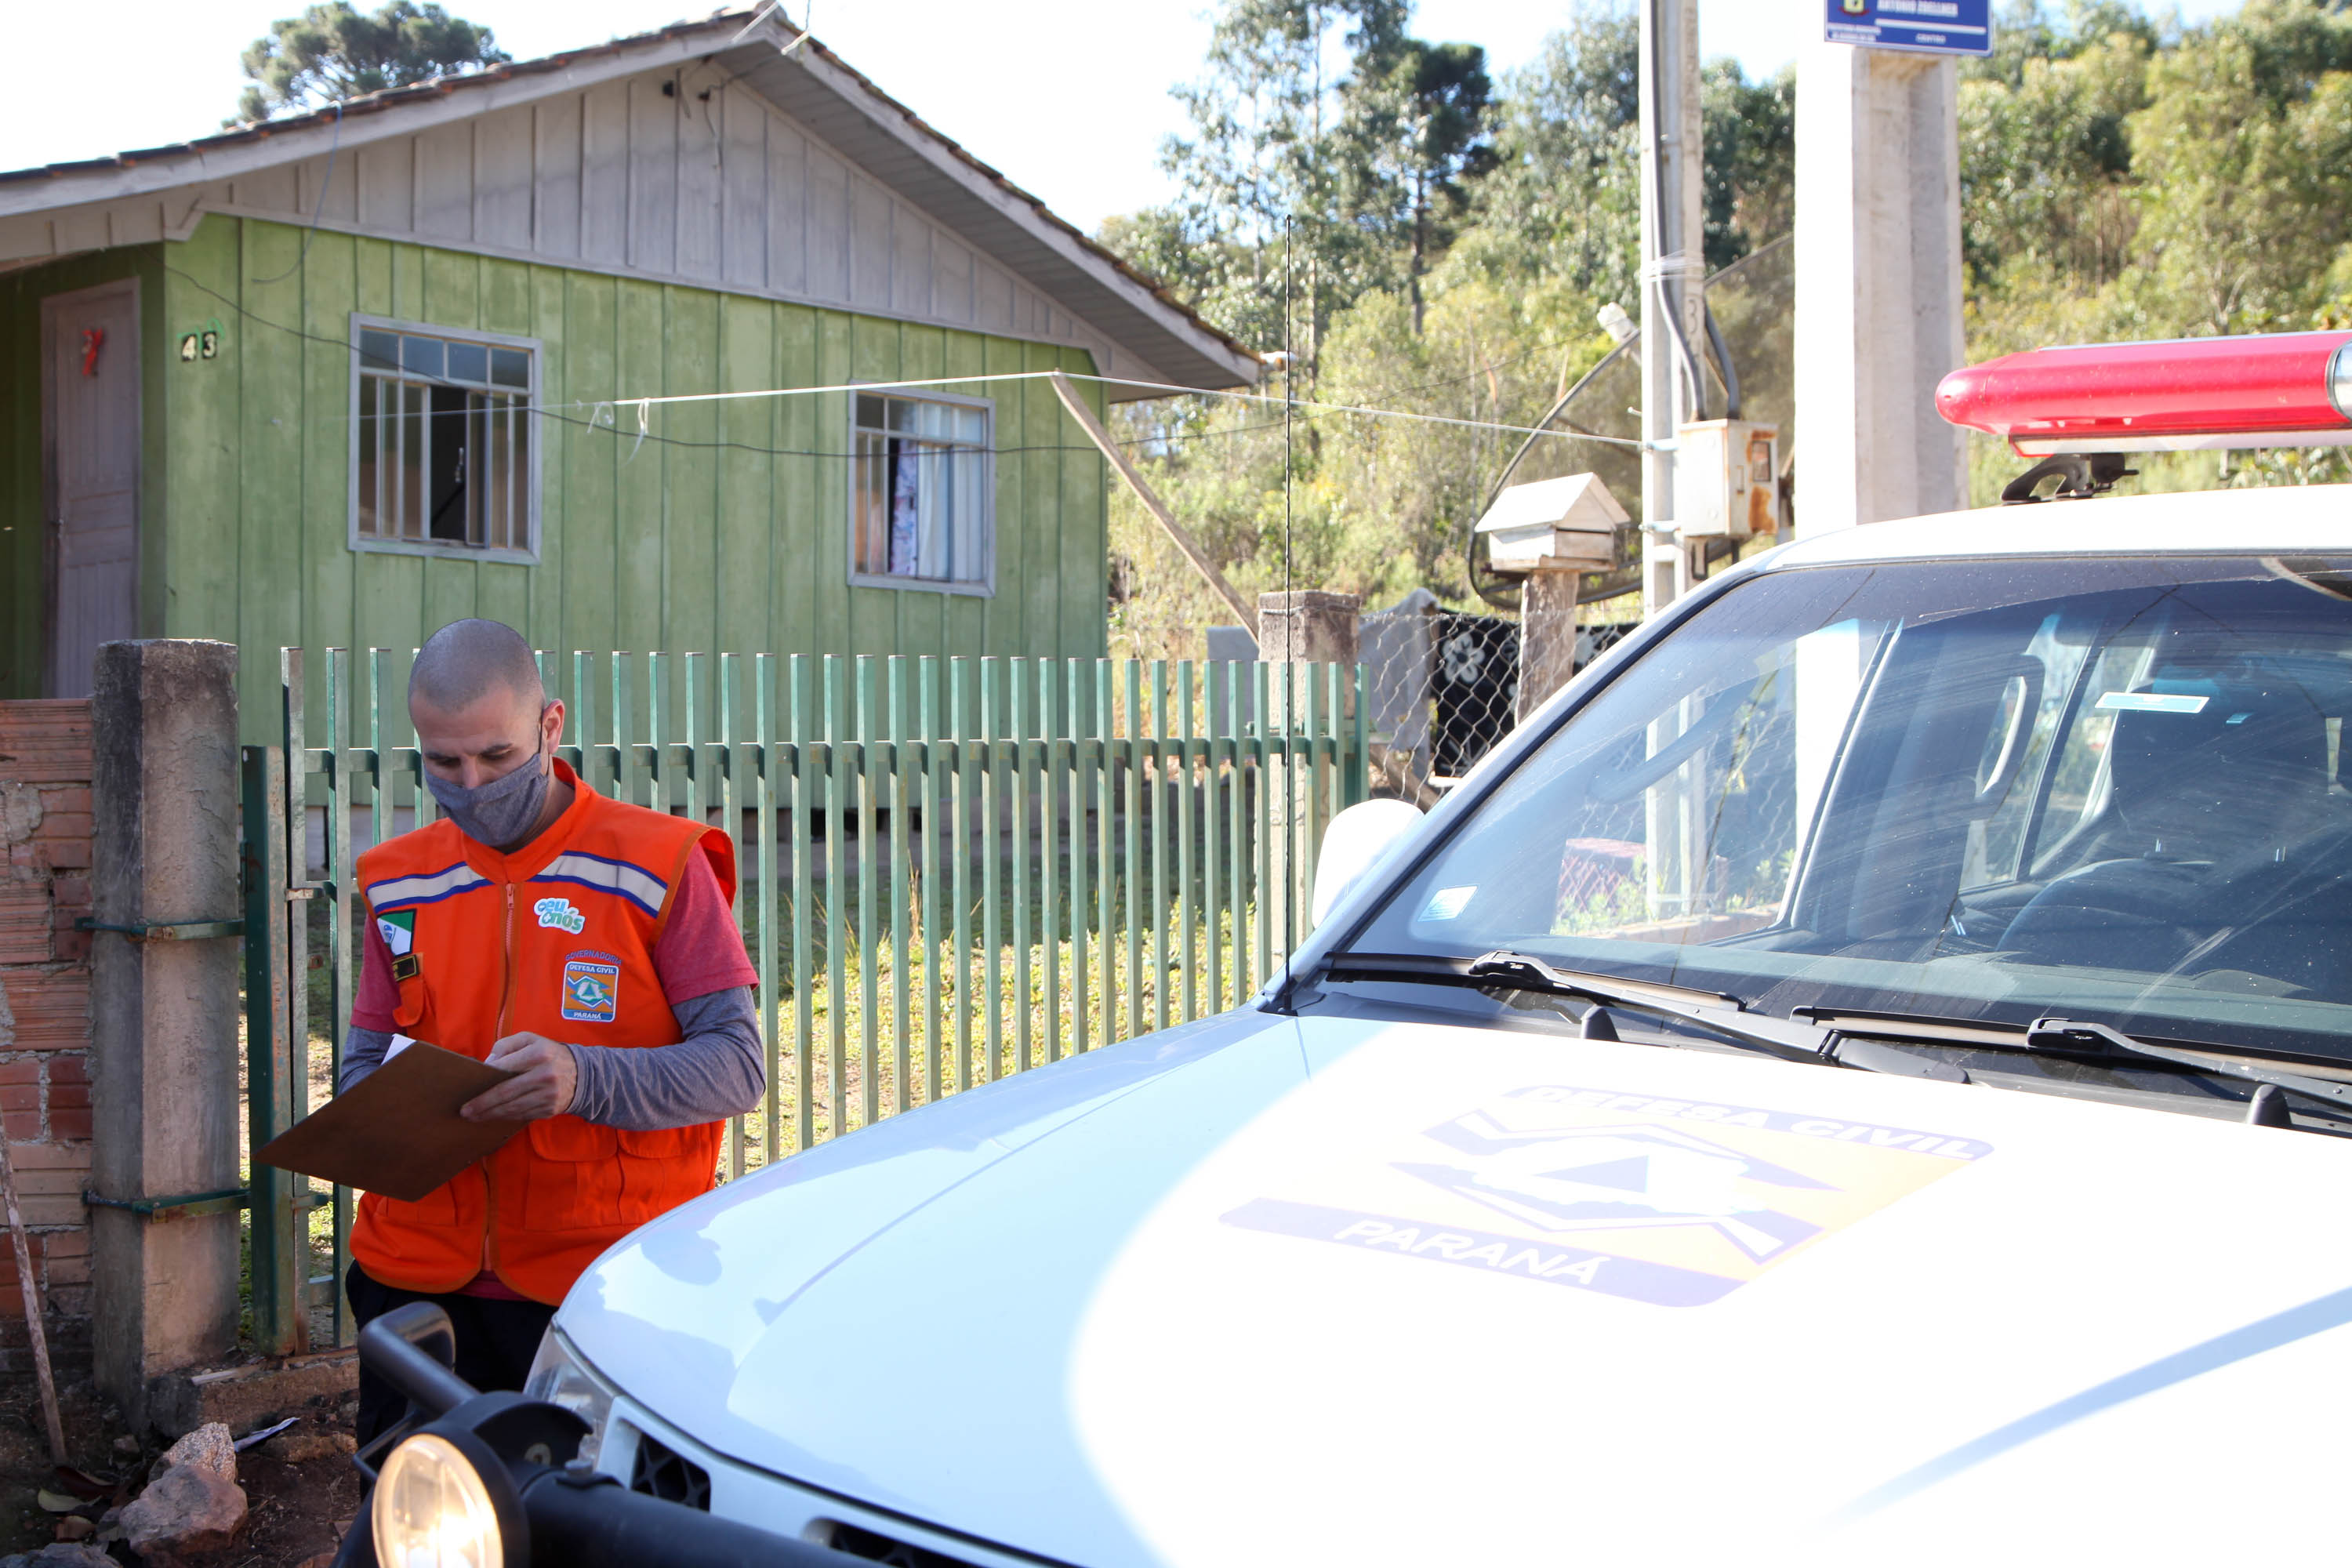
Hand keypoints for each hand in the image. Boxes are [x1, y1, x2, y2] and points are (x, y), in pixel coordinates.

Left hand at [462, 1032, 578, 1121]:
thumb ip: (506, 1045)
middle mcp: (544, 1075)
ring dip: (490, 1114)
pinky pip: (522, 1114)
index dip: (485, 1081)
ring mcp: (548, 1095)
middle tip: (465, 1111)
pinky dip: (506, 1116)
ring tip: (474, 1116)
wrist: (582, 1074)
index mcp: (538, 1054)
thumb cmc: (549, 1054)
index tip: (469, 1090)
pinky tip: (494, 1115)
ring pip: (512, 1107)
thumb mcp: (531, 1040)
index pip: (505, 1068)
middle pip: (506, 1093)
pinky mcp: (549, 1109)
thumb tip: (488, 1064)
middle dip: (482, 1104)